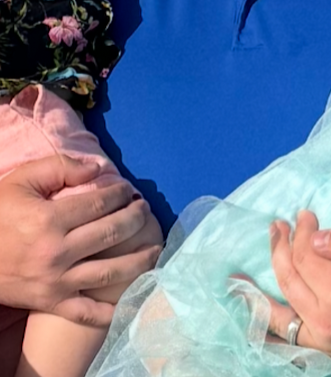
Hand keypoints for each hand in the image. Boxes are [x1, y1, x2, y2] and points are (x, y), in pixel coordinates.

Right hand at [0, 155, 161, 326]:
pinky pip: (88, 312)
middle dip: (136, 219)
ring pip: (110, 273)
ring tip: (156, 247)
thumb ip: (62, 168)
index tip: (129, 190)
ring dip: (139, 259)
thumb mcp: (23, 180)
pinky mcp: (53, 304)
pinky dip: (113, 311)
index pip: (99, 204)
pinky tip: (134, 299)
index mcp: (50, 220)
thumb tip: (99, 168)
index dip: (120, 194)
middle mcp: (57, 252)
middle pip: (111, 234)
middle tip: (145, 210)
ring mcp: (57, 282)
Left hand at [267, 211, 330, 369]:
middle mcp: (327, 326)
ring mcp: (327, 346)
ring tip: (239, 279)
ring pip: (280, 317)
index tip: (304, 213)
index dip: (302, 230)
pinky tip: (257, 320)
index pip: (306, 255)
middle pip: (289, 280)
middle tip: (276, 226)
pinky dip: (271, 330)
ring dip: (260, 293)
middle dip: (280, 249)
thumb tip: (314, 236)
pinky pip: (291, 343)